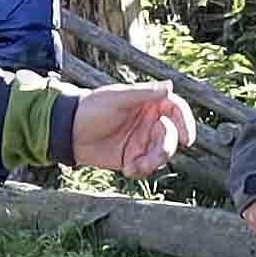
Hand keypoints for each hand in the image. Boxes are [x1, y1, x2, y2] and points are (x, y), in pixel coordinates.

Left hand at [69, 83, 195, 175]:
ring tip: (136, 167)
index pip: (176, 111)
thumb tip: (170, 86)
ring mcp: (141, 141)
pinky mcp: (132, 157)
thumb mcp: (117, 98)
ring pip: (161, 154)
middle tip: (152, 158)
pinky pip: (146, 167)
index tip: (187, 140)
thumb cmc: (91, 108)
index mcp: (148, 103)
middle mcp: (149, 122)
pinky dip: (141, 170)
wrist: (68, 132)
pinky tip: (127, 170)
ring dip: (153, 163)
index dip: (185, 124)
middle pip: (171, 136)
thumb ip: (144, 94)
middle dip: (164, 149)